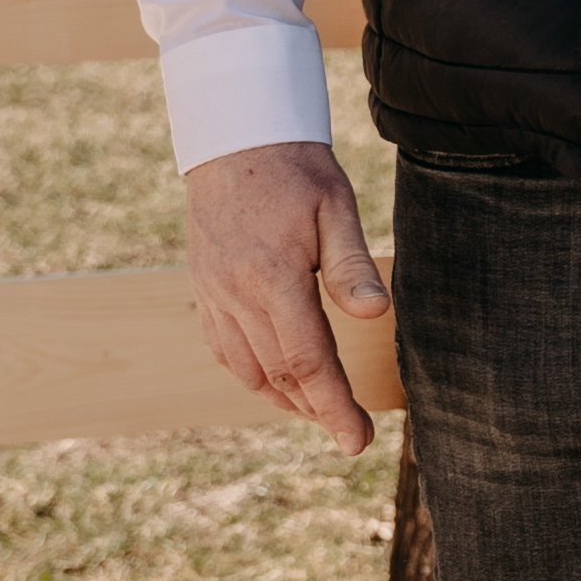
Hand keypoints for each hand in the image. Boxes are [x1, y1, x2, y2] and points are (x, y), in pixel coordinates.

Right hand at [183, 139, 392, 452]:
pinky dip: (254, 375)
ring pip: (248, 369)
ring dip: (285, 399)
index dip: (335, 407)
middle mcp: (235, 293)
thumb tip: (377, 312)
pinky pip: (225, 350)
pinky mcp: (203, 290)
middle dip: (317, 411)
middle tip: (351, 434)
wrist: (232, 139)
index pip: (308, 360)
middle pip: (279, 374)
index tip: (358, 441)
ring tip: (322, 411)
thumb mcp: (335, 204)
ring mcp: (213, 294)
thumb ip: (351, 263)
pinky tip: (279, 381)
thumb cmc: (294, 168)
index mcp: (272, 275)